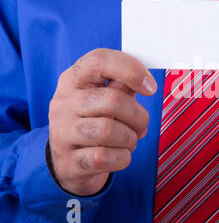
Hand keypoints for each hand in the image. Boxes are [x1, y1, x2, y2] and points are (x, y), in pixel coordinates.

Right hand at [48, 48, 156, 195]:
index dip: (131, 70)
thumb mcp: (105, 98)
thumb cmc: (95, 122)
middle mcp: (64, 102)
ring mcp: (62, 132)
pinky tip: (119, 155)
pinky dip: (122, 158)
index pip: (99, 60)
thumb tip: (144, 81)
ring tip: (128, 140)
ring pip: (109, 130)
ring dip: (130, 138)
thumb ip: (123, 86)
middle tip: (141, 126)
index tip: (151, 87)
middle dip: (138, 116)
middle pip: (113, 100)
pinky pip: (105, 157)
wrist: (70, 162)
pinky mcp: (68, 160)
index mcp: (74, 79)